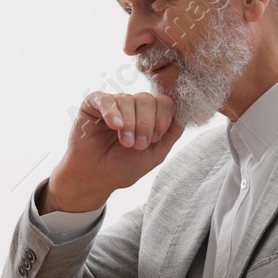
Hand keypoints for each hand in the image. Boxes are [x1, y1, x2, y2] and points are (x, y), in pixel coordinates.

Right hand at [43, 91, 183, 212]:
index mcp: (148, 116)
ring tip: (125, 142)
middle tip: (138, 145)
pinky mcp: (92, 105)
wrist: (95, 178)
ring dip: (129, 124)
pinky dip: (112, 112)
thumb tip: (185, 116)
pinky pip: (105, 99)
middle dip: (146, 124)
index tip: (154, 140)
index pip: (164, 102)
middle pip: (147, 99)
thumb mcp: (154, 154)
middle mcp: (132, 106)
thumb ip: (171, 134)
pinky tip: (115, 126)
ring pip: (128, 99)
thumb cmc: (122, 167)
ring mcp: (112, 104)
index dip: (162, 119)